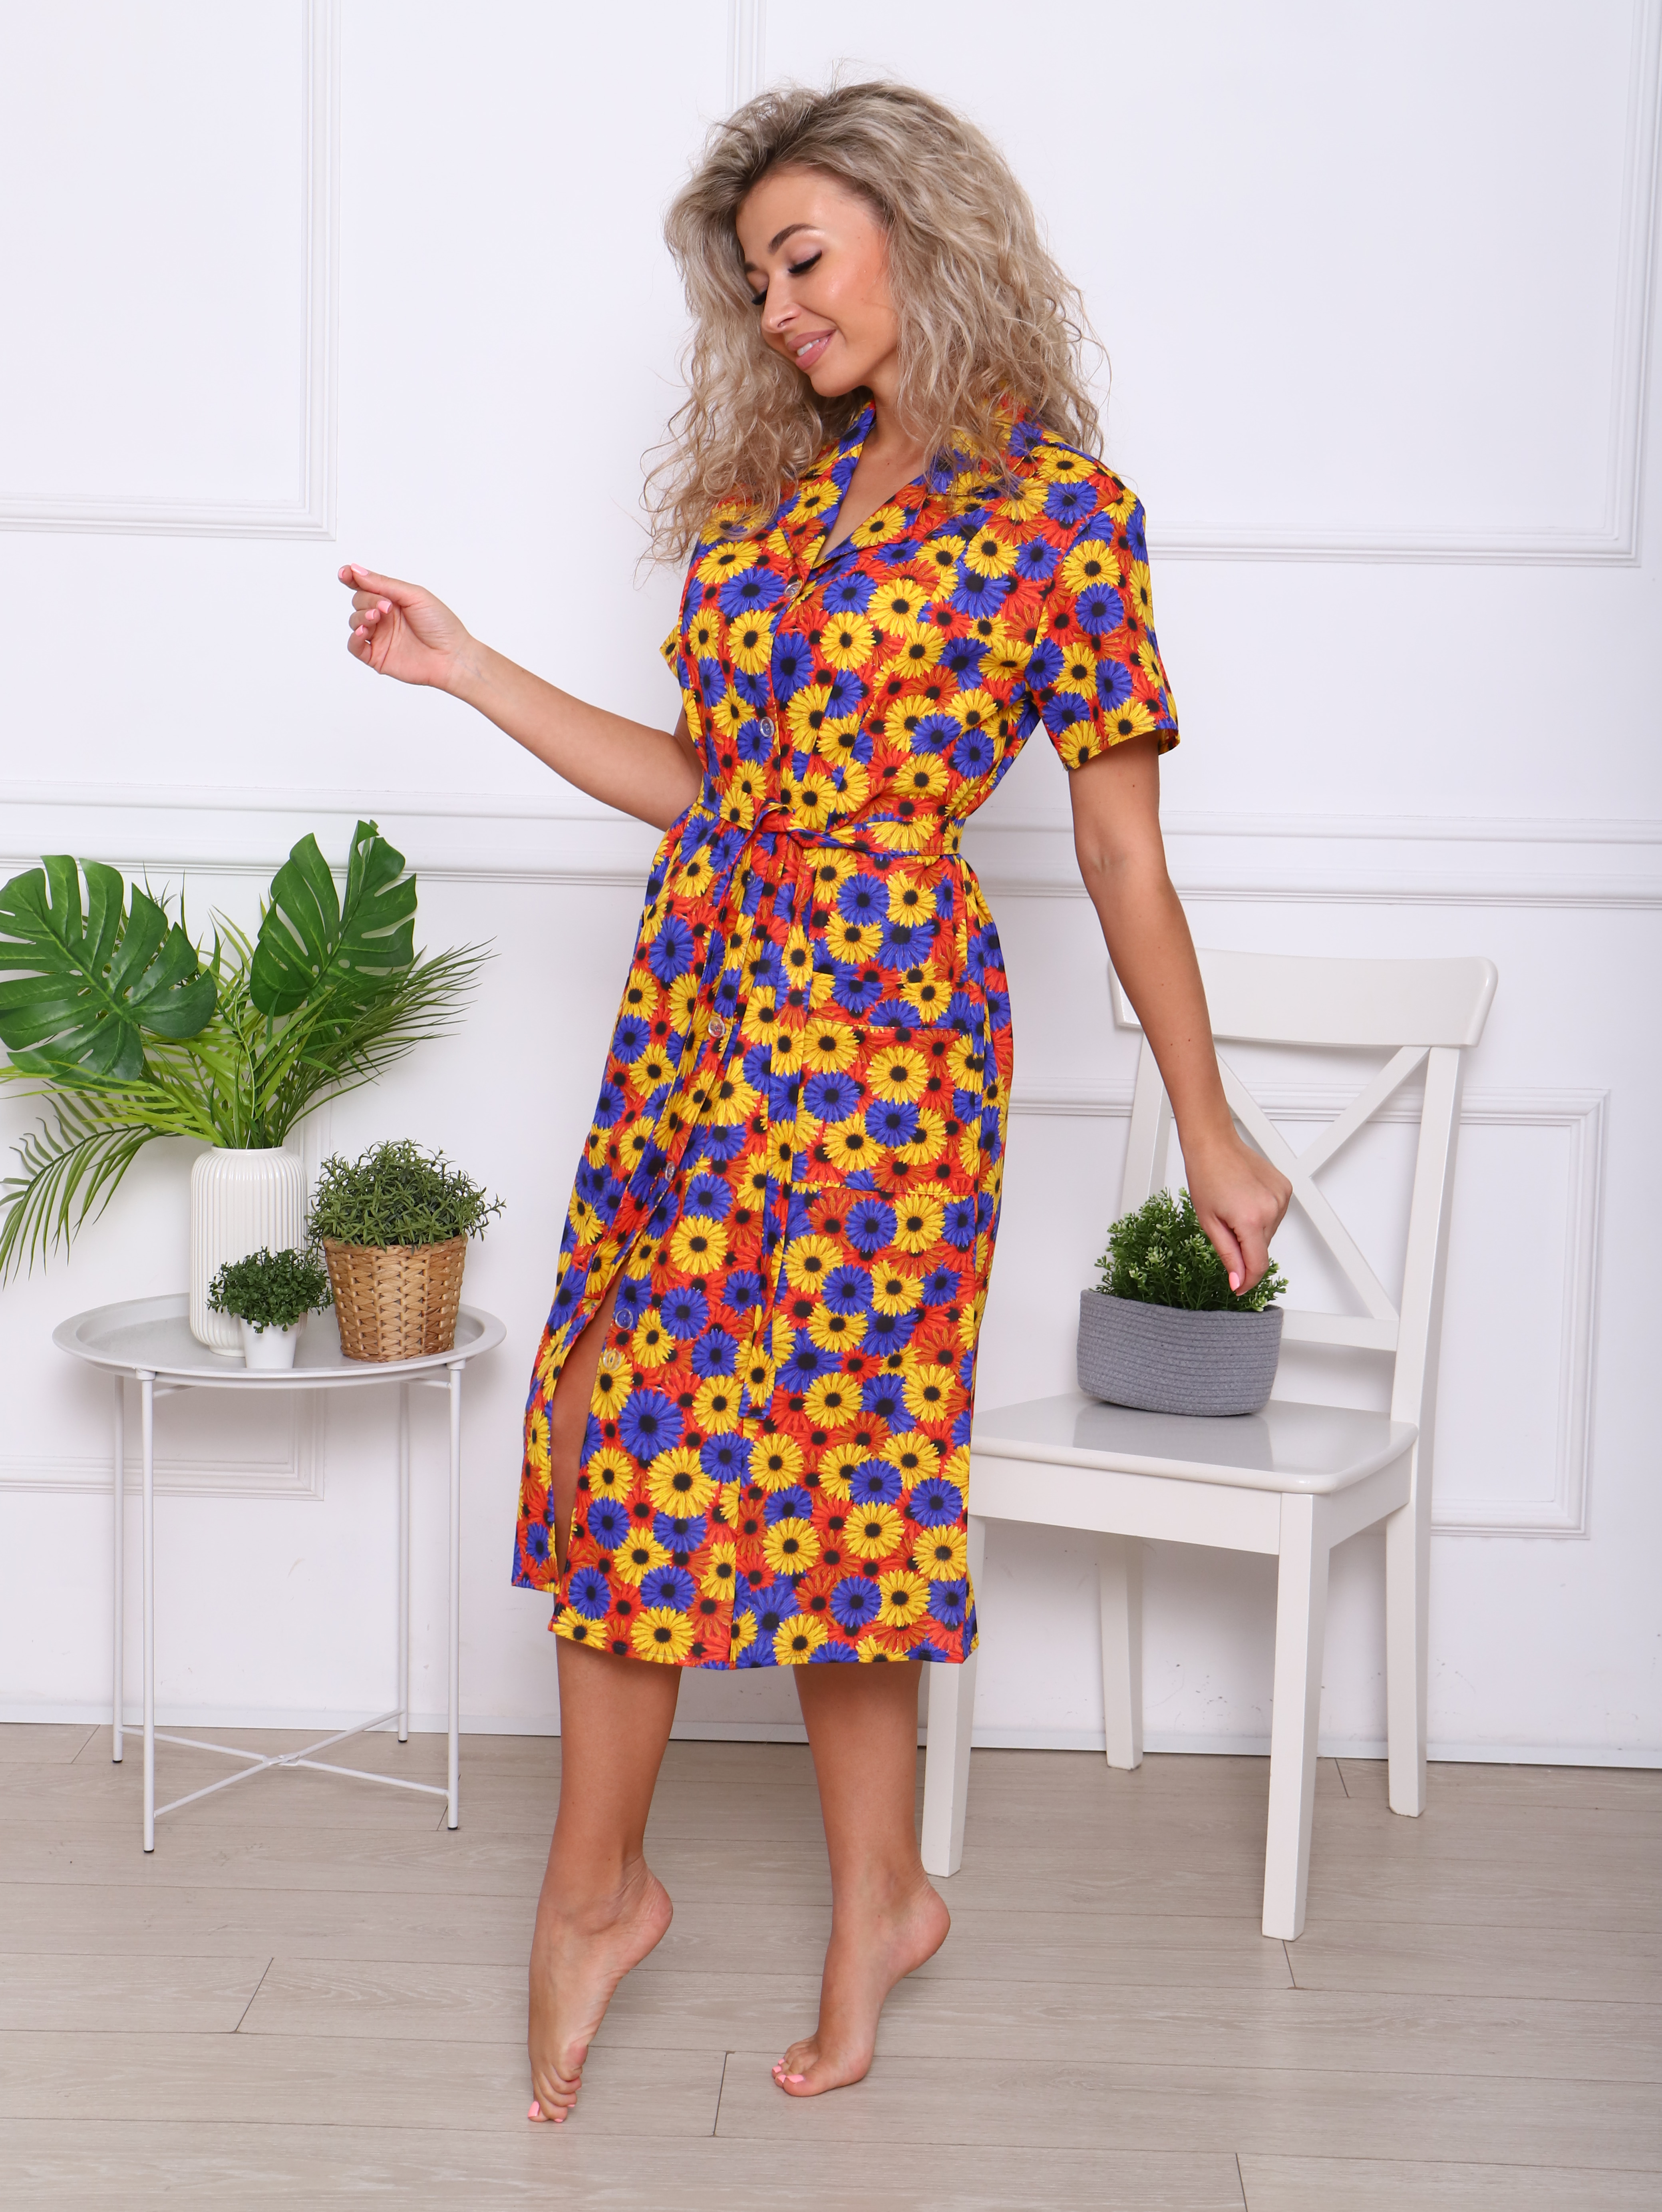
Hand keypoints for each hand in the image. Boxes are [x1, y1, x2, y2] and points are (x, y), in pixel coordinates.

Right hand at [339, 563, 472, 689]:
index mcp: (393, 600)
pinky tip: (364, 631)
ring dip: (361, 616)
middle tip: (386, 607)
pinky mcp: (377, 656)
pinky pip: (355, 646)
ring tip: (377, 617)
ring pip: (355, 621)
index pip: (365, 586)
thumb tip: (357, 571)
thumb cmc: (441, 625)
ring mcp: (380, 637)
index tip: (344, 573)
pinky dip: (354, 637)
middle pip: (358, 601)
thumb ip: (384, 584)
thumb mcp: (414, 596)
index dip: (351, 578)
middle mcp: (385, 617)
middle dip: (367, 600)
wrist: (452, 656)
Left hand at [1182, 1129, 1290, 1294]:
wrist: (1214, 1144)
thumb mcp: (1209, 1223)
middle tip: (1224, 1228)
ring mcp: (1281, 1197)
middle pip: (1262, 1248)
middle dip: (1244, 1248)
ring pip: (1269, 1232)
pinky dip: (1261, 1215)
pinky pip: (1275, 1214)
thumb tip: (1238, 1280)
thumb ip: (1228, 1255)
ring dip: (1252, 1231)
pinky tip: (1245, 1200)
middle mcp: (1272, 1209)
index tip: (1238, 1287)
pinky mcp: (1285, 1188)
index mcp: (1251, 1220)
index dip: (1248, 1281)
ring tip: (1233, 1208)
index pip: (1258, 1265)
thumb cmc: (1205, 1177)